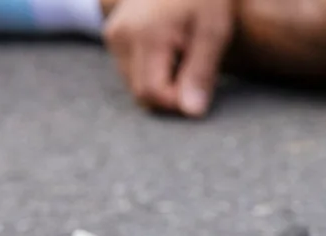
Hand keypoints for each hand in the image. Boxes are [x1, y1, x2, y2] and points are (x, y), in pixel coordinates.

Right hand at [103, 0, 233, 117]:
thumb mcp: (213, 33)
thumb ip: (201, 73)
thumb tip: (191, 113)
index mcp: (146, 37)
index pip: (153, 95)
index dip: (178, 103)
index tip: (201, 90)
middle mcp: (121, 37)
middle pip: (142, 94)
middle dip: (171, 96)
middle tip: (196, 73)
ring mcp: (113, 35)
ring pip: (135, 85)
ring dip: (162, 84)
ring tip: (185, 58)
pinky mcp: (112, 35)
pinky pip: (132, 71)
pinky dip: (152, 72)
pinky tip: (172, 54)